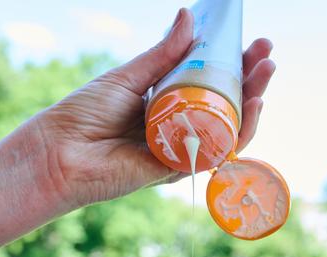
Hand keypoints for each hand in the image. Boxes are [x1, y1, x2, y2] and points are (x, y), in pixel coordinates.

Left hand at [30, 8, 275, 207]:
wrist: (59, 153)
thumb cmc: (85, 114)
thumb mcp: (129, 77)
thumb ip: (162, 54)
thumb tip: (189, 17)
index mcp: (164, 100)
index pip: (207, 80)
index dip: (232, 62)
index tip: (251, 41)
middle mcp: (177, 125)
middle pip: (224, 103)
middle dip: (250, 79)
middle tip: (267, 55)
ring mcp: (180, 148)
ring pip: (227, 128)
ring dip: (251, 103)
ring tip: (265, 76)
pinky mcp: (179, 169)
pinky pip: (217, 151)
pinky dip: (238, 132)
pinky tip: (249, 107)